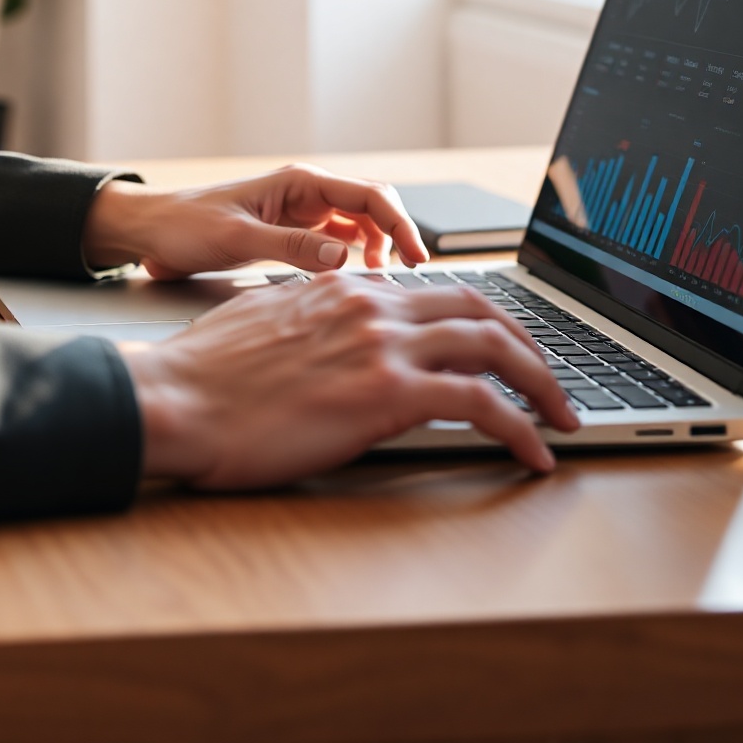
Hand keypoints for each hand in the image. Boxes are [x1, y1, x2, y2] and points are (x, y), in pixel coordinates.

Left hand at [82, 165, 428, 277]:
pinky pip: (337, 246)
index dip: (400, 223)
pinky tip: (352, 286)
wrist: (151, 233)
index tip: (416, 256)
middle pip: (373, 207)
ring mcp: (300, 217)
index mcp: (298, 183)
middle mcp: (306, 196)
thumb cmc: (184, 225)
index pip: (369, 194)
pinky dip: (354, 263)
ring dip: (377, 250)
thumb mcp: (236, 237)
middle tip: (410, 275)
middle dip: (396, 236)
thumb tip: (342, 256)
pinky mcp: (291, 237)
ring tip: (382, 284)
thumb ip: (289, 247)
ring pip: (359, 228)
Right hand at [121, 274, 578, 483]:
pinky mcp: (386, 394)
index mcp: (343, 287)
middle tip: (554, 385)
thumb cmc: (204, 375)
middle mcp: (371, 304)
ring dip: (543, 385)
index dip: (485, 320)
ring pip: (495, 348)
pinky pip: (480, 405)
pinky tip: (536, 455)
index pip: (437, 290)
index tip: (508, 349)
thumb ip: (307, 318)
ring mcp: (381, 345)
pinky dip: (521, 428)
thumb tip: (324, 334)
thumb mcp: (262, 321)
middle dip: (530, 347)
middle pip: (482, 311)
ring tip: (565, 421)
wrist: (177, 398)